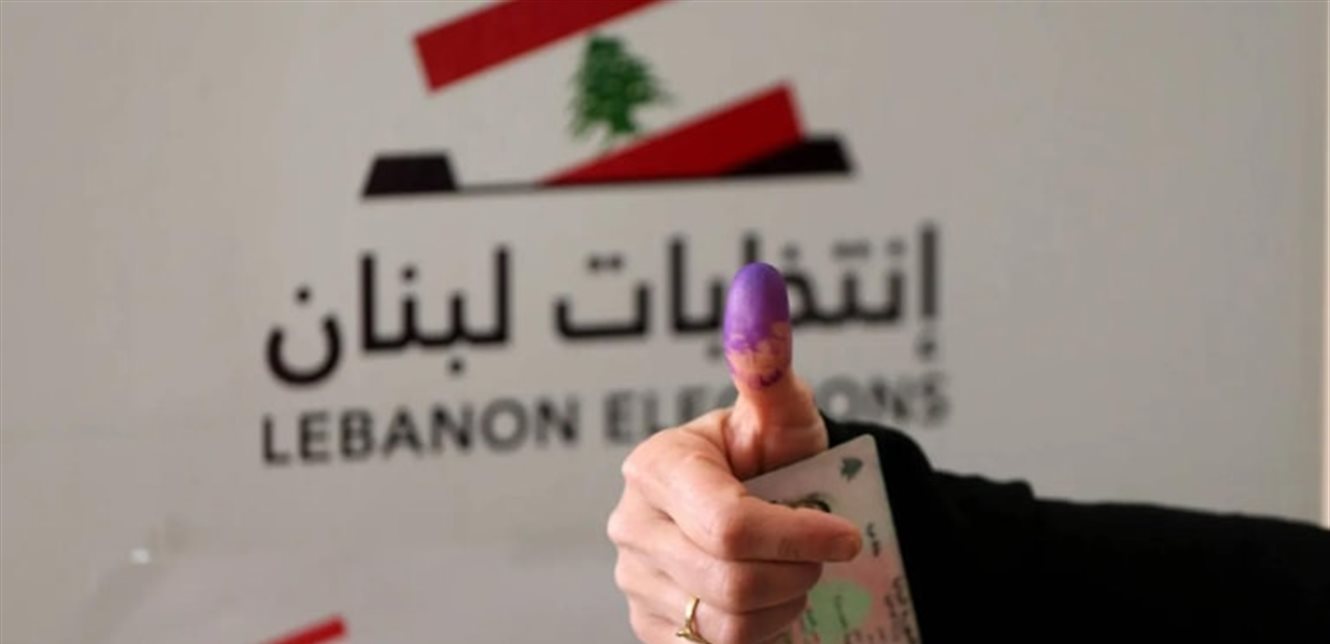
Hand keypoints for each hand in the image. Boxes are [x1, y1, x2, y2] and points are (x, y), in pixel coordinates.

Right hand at [607, 264, 862, 642]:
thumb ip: (769, 364)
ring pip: (729, 623)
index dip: (800, 536)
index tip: (848, 534)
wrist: (756, 506)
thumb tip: (761, 292)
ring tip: (795, 571)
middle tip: (824, 553)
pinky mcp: (650, 625)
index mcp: (657, 466)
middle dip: (798, 571)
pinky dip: (760, 629)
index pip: (729, 524)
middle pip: (731, 579)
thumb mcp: (781, 416)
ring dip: (784, 602)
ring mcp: (634, 580)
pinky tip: (768, 595)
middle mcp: (632, 524)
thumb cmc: (771, 458)